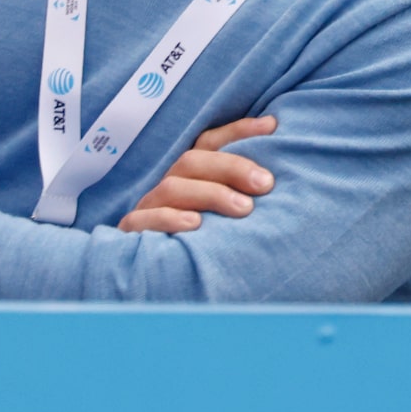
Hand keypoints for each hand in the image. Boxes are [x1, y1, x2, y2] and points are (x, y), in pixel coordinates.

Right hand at [120, 116, 277, 233]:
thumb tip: (277, 139)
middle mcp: (168, 187)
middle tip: (266, 184)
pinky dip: (169, 219)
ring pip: (172, 188)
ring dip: (210, 194)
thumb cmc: (207, 241)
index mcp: (189, 177)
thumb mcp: (229, 213)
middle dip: (232, 167)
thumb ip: (248, 185)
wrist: (161, 284)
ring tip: (244, 209)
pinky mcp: (133, 233)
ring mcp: (148, 208)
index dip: (238, 131)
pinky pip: (142, 221)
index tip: (272, 127)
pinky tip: (196, 225)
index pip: (209, 142)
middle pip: (192, 162)